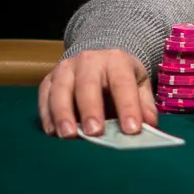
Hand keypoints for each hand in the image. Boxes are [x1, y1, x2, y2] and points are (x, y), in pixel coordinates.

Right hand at [38, 49, 156, 138]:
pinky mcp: (49, 79)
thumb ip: (144, 104)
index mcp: (116, 61)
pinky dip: (47, 115)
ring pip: (61, 90)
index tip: (132, 130)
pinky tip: (52, 132)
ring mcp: (66, 69)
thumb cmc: (120, 76)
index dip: (128, 107)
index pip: (123, 84)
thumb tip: (150, 125)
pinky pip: (44, 96)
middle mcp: (89, 61)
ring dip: (63, 114)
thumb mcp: (138, 83)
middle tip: (95, 133)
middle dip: (91, 110)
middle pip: (88, 85)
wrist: (98, 57)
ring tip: (68, 135)